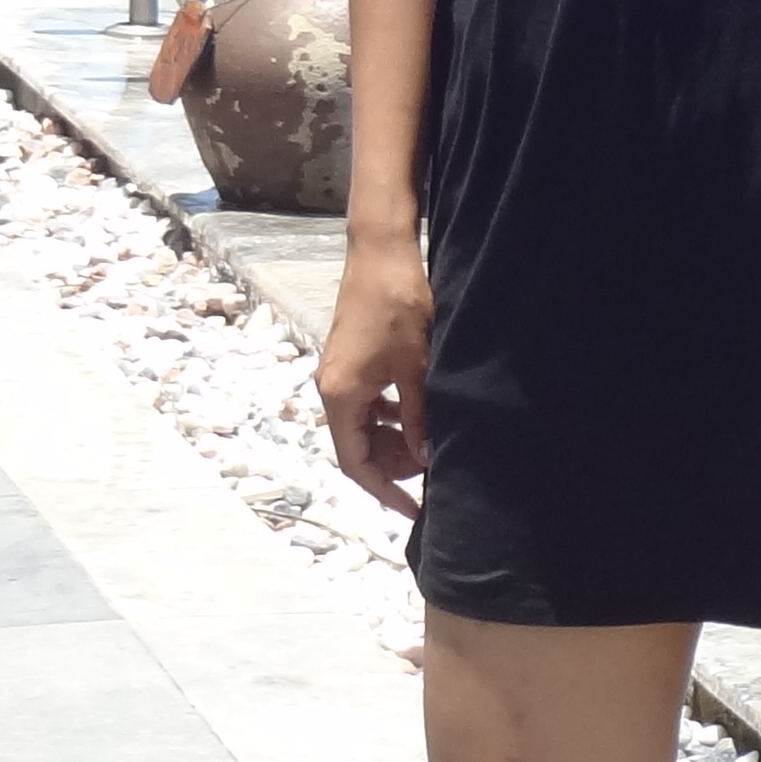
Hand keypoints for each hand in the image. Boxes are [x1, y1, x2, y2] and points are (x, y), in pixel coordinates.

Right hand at [318, 219, 432, 519]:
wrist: (380, 252)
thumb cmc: (398, 306)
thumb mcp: (415, 367)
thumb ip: (417, 415)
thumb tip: (424, 456)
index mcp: (340, 395)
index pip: (355, 462)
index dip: (383, 491)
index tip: (412, 509)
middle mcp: (331, 388)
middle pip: (356, 446)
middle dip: (391, 463)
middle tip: (430, 464)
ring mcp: (338, 373)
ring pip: (362, 424)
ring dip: (391, 438)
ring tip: (427, 440)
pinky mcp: (349, 359)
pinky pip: (365, 402)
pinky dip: (388, 414)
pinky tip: (414, 410)